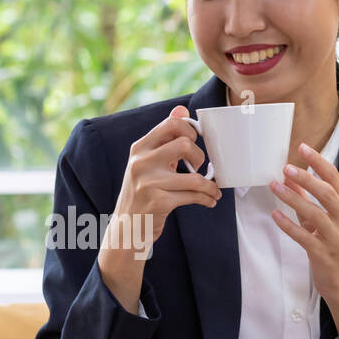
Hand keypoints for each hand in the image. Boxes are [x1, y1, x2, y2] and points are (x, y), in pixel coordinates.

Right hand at [98, 105, 221, 311]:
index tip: (195, 143)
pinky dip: (206, 199)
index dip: (190, 131)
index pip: (171, 124)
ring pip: (194, 176)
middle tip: (200, 167)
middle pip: (184, 145)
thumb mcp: (147, 162)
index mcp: (139, 148)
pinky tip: (209, 201)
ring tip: (213, 190)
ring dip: (210, 185)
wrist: (126, 229)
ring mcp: (149, 183)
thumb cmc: (141, 193)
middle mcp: (141, 162)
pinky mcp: (158, 202)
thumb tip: (182, 109)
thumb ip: (164, 137)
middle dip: (200, 157)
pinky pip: (193, 196)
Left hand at [269, 142, 338, 338]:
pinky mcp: (324, 254)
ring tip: (275, 187)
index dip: (319, 163)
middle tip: (286, 167)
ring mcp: (336, 238)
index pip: (335, 179)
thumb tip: (290, 176)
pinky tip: (275, 215)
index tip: (302, 148)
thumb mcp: (323, 220)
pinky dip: (289, 225)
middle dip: (307, 178)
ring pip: (315, 214)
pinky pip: (304, 237)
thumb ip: (307, 199)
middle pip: (327, 194)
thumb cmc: (334, 246)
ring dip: (293, 199)